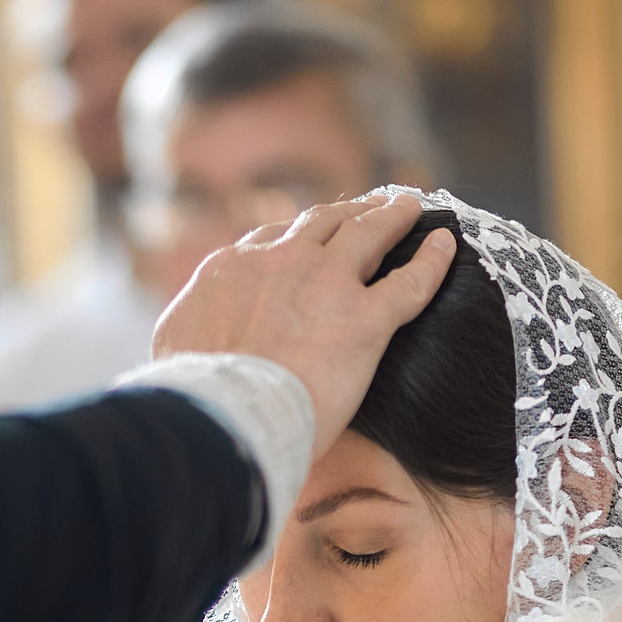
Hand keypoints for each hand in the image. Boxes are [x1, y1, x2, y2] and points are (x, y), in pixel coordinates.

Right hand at [151, 192, 457, 458]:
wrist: (223, 414)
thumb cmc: (194, 393)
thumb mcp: (175, 345)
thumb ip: (193, 326)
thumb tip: (192, 341)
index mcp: (233, 268)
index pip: (273, 239)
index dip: (299, 234)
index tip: (312, 237)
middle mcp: (282, 262)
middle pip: (324, 222)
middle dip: (350, 211)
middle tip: (371, 208)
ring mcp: (327, 285)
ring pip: (369, 233)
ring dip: (391, 215)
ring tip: (408, 208)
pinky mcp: (365, 320)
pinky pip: (412, 281)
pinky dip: (433, 260)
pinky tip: (446, 245)